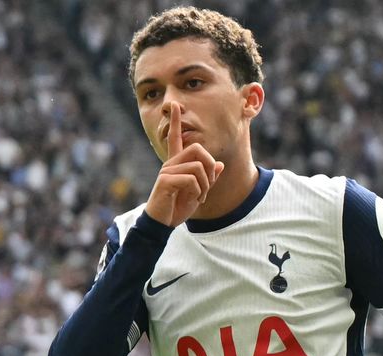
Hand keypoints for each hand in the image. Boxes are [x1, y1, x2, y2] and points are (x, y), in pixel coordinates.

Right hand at [145, 102, 223, 226]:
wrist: (162, 223)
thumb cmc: (177, 207)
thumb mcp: (198, 192)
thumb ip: (208, 178)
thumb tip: (220, 165)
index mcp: (176, 163)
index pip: (175, 138)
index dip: (174, 121)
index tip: (174, 105)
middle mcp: (170, 163)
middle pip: (197, 148)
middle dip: (209, 166)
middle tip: (208, 185)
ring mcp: (167, 171)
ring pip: (198, 167)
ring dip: (205, 185)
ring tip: (200, 197)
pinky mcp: (165, 181)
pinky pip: (191, 180)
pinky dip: (198, 192)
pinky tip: (193, 200)